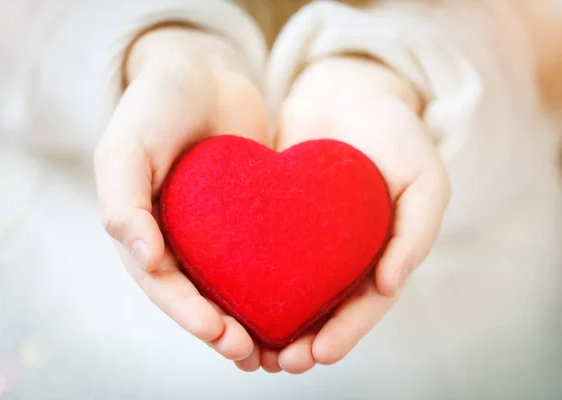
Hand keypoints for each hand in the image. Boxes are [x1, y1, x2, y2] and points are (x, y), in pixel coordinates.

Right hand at [93, 26, 266, 361]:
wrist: (202, 69)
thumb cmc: (155, 105)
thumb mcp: (126, 146)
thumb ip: (123, 201)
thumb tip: (142, 259)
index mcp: (144, 230)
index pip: (163, 285)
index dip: (188, 315)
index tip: (220, 334)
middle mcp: (179, 237)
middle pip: (199, 296)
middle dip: (222, 330)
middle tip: (251, 353)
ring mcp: (215, 229)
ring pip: (232, 286)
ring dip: (250, 321)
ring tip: (278, 351)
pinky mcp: (251, 216)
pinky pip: (263, 254)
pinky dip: (276, 283)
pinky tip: (301, 302)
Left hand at [235, 56, 449, 373]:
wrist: (347, 88)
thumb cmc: (395, 132)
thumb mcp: (424, 178)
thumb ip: (415, 232)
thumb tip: (389, 286)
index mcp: (380, 252)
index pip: (363, 306)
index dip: (344, 334)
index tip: (318, 355)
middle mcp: (342, 254)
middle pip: (321, 310)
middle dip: (301, 342)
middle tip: (278, 363)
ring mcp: (307, 238)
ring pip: (287, 293)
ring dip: (269, 325)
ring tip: (246, 349)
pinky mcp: (274, 218)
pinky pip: (258, 256)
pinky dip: (245, 283)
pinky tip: (224, 300)